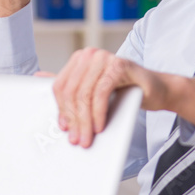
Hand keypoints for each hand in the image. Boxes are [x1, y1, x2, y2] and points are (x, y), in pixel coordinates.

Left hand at [50, 48, 194, 147]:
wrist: (157, 90)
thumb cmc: (125, 91)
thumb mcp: (93, 91)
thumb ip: (71, 86)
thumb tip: (38, 77)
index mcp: (80, 59)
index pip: (60, 86)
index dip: (60, 110)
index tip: (65, 129)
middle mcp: (90, 54)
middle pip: (71, 91)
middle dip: (73, 120)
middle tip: (77, 139)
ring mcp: (105, 57)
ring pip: (85, 94)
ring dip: (85, 120)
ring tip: (88, 137)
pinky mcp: (119, 65)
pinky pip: (101, 92)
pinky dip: (98, 112)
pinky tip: (100, 126)